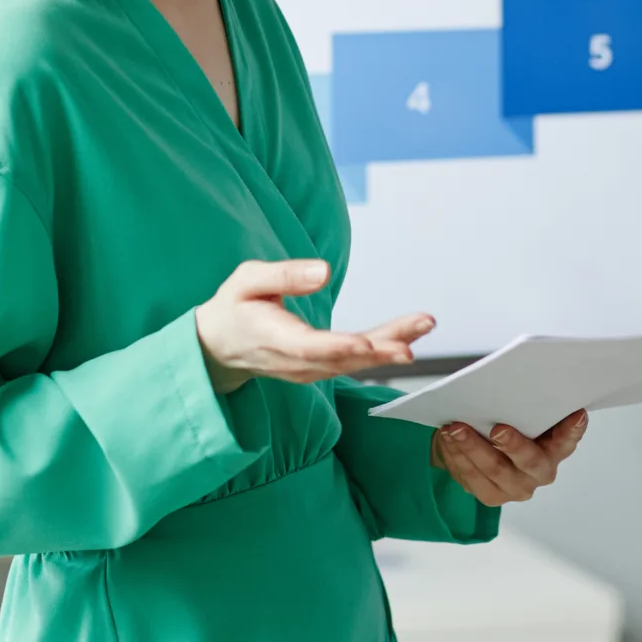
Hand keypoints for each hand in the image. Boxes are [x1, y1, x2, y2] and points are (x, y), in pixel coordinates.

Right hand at [194, 259, 430, 391]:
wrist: (220, 345)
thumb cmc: (234, 306)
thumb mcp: (247, 279)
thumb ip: (283, 275)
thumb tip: (324, 272)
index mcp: (272, 338)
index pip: (309, 348)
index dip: (339, 347)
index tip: (367, 345)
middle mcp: (294, 362)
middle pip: (341, 360)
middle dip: (379, 351)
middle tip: (411, 343)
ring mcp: (308, 370)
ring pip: (353, 363)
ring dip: (390, 347)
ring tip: (422, 325)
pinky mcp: (319, 369)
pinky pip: (353, 363)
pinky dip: (382, 351)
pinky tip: (407, 337)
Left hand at [431, 410, 587, 505]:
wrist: (480, 448)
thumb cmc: (506, 424)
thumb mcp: (521, 414)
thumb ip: (527, 406)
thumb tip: (521, 381)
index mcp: (555, 449)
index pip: (567, 441)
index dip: (572, 430)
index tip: (575, 415)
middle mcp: (539, 472)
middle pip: (529, 462)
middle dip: (513, 445)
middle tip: (498, 429)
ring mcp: (515, 487)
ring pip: (494, 469)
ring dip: (472, 447)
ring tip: (455, 428)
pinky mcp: (492, 496)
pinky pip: (472, 477)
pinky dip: (458, 456)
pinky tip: (448, 440)